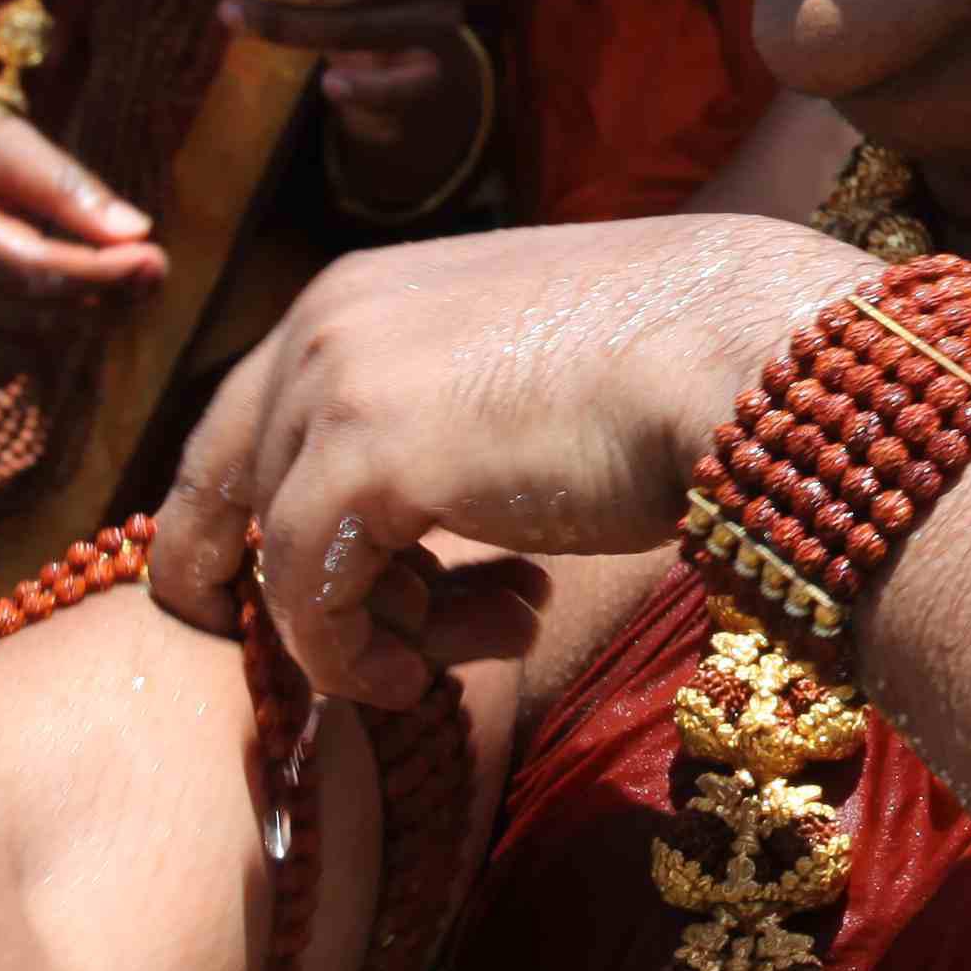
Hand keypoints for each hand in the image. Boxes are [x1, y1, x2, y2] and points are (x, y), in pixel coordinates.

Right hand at [0, 104, 168, 391]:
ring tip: (68, 276)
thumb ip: (64, 185)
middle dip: (97, 299)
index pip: (33, 270)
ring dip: (61, 325)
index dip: (102, 274)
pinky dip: (21, 345)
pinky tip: (17, 301)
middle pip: (33, 318)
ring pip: (19, 356)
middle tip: (138, 268)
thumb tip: (136, 233)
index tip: (154, 261)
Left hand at [150, 213, 866, 701]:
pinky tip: (424, 679)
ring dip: (365, 629)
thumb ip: (429, 433)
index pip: (241, 421)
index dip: (252, 523)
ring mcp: (335, 384)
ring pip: (278, 552)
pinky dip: (348, 662)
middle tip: (363, 651)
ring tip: (474, 646)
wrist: (741, 351)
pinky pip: (304, 601)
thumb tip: (394, 549)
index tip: (302, 600)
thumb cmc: (664, 372)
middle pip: (229, 487)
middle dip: (292, 585)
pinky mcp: (367, 460)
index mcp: (355, 291)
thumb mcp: (507, 387)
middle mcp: (321, 320)